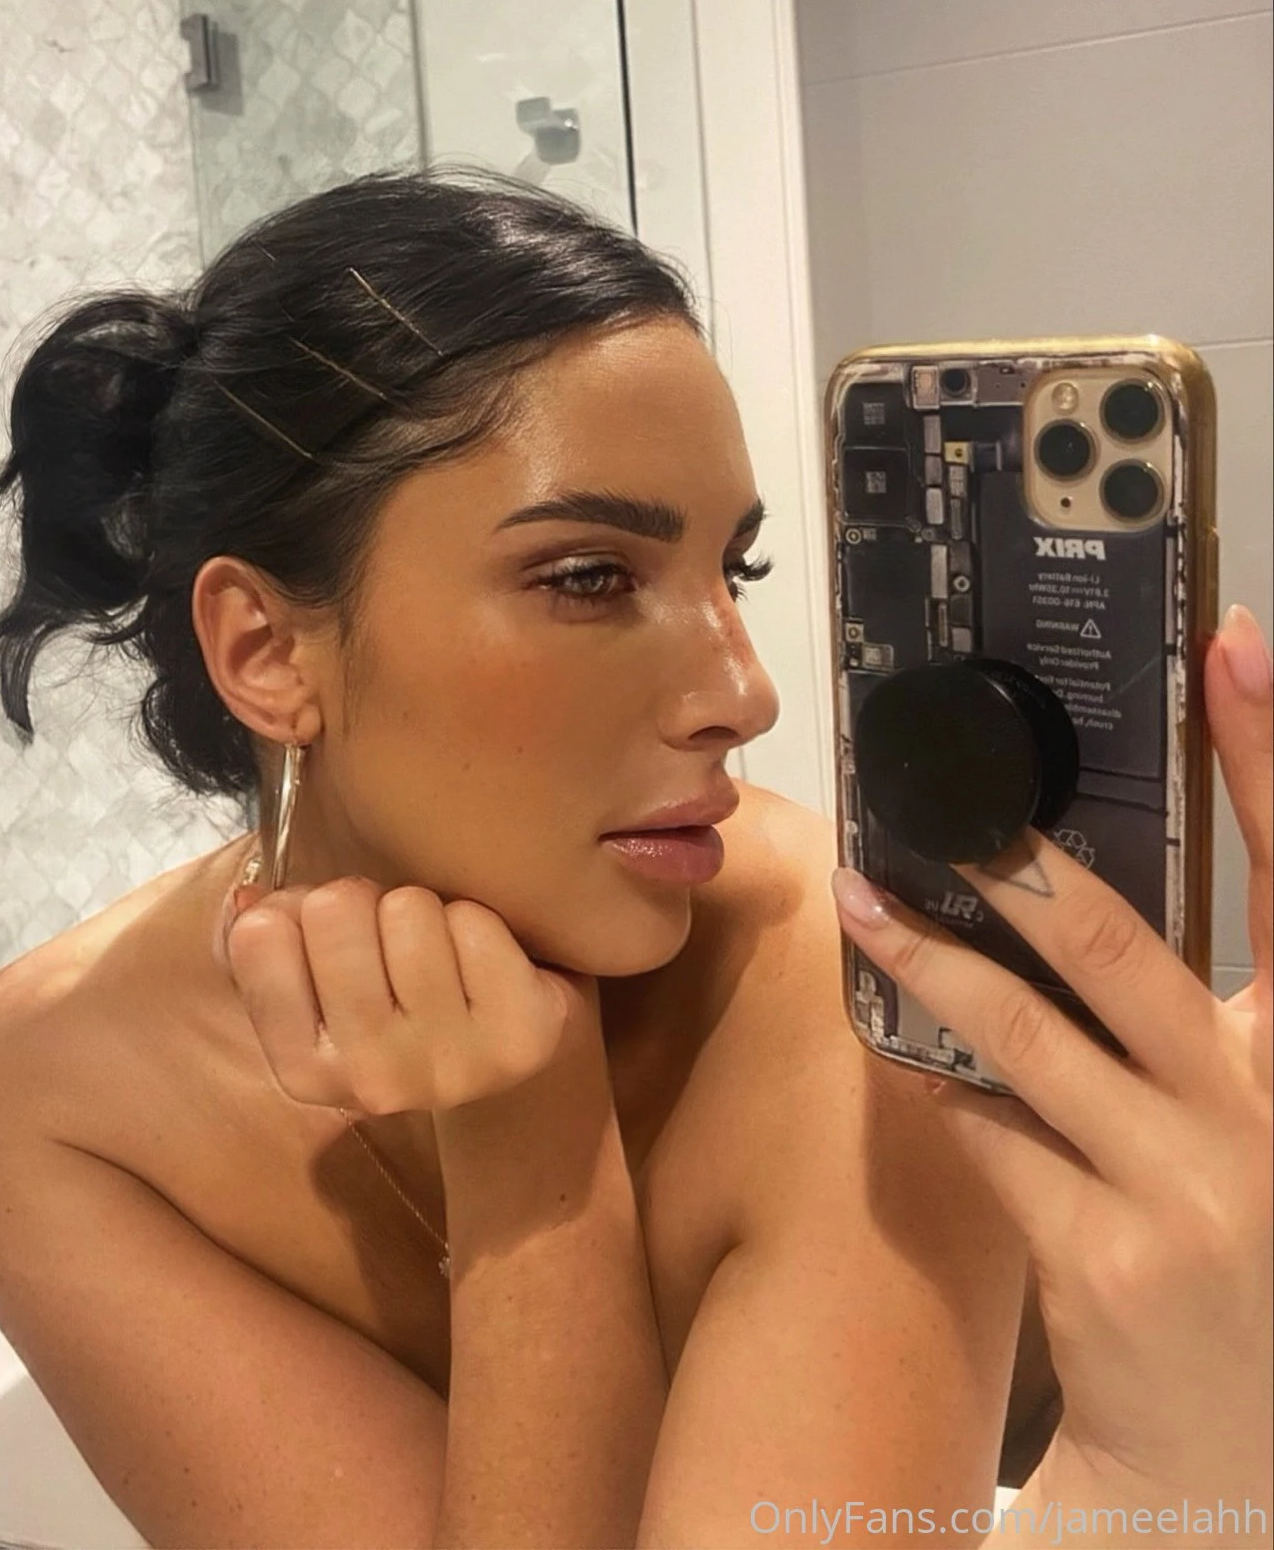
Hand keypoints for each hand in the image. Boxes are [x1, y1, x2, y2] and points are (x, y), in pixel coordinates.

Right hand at [214, 869, 601, 1116]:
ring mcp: (450, 1069)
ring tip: (438, 951)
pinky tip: (484, 963)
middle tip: (388, 937)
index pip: (261, 937)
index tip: (328, 936)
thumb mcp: (311, 975)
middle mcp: (372, 1082)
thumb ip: (261, 937)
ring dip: (425, 912)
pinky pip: (475, 925)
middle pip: (336, 909)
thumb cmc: (391, 992)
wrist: (498, 1030)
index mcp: (302, 1071)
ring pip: (408, 910)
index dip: (296, 910)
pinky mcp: (519, 1040)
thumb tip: (250, 905)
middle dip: (363, 902)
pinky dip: (479, 923)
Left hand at [830, 602, 1272, 1524]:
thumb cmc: (1237, 1248)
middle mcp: (1266, 1113)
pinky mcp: (1105, 1258)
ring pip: (1028, 1039)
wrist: (1230, 1454)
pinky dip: (939, 1081)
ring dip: (934, 962)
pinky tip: (900, 1045)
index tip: (1234, 645)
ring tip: (865, 898)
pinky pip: (989, 1133)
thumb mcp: (1246, 1116)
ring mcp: (1189, 1192)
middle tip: (944, 802)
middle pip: (1131, 953)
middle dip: (1024, 870)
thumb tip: (1066, 886)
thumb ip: (1191, 1017)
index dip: (1271, 756)